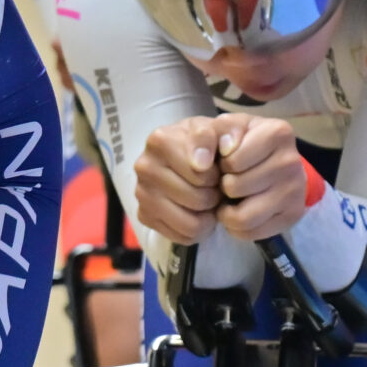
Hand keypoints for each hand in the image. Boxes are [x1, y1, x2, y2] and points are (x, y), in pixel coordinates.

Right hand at [133, 117, 229, 243]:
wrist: (188, 157)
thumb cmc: (206, 144)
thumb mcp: (220, 130)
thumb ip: (225, 132)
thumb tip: (201, 163)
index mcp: (160, 140)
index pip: (202, 174)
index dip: (217, 175)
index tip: (214, 169)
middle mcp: (144, 166)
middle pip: (198, 200)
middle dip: (214, 196)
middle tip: (213, 186)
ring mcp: (141, 193)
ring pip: (191, 223)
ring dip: (207, 215)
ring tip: (208, 200)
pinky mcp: (144, 215)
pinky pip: (182, 236)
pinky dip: (196, 229)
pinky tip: (196, 212)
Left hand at [211, 116, 308, 241]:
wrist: (272, 158)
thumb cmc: (243, 141)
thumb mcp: (223, 128)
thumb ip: (205, 136)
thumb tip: (200, 162)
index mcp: (277, 133)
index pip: (232, 161)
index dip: (222, 164)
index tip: (228, 159)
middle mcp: (291, 161)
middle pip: (236, 188)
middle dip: (224, 186)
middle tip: (228, 180)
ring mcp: (296, 190)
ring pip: (243, 217)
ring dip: (227, 211)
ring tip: (229, 198)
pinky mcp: (293, 215)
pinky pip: (252, 233)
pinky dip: (238, 227)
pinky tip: (240, 211)